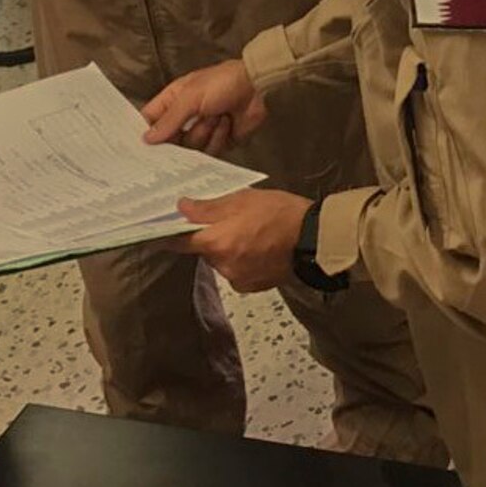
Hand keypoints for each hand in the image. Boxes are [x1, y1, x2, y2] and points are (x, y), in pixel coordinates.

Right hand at [142, 60, 266, 156]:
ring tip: (216, 117)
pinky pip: (210, 152)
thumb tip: (147, 139)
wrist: (257, 88)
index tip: (138, 150)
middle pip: (169, 141)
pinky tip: (227, 123)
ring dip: (204, 133)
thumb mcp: (190, 97)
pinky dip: (219, 138)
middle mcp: (185, 118)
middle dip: (176, 142)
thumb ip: (169, 120)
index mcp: (173, 101)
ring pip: (190, 149)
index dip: (144, 134)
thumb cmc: (222, 83)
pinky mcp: (218, 142)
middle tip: (177, 144)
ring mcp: (202, 131)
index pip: (150, 120)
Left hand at [174, 188, 311, 292]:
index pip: (180, 242)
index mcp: (216, 243)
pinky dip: (243, 261)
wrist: (314, 238)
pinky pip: (238, 271)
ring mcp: (239, 279)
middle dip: (211, 237)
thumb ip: (209, 207)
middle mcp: (223, 266)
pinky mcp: (254, 286)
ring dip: (229, 249)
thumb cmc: (279, 213)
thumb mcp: (242, 199)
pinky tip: (260, 247)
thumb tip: (182, 208)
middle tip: (229, 219)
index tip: (171, 225)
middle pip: (204, 251)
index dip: (173, 233)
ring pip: (222, 261)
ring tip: (251, 232)